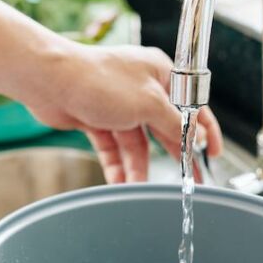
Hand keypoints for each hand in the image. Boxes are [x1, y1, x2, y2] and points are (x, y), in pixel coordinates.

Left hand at [26, 43, 223, 183]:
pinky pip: (114, 148)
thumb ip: (176, 124)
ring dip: (138, 166)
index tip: (213, 153)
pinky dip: (117, 165)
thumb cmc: (98, 78)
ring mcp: (119, 105)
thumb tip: (195, 139)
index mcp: (160, 74)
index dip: (204, 131)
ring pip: (136, 143)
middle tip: (186, 182)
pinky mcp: (97, 118)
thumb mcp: (149, 103)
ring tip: (141, 187)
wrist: (49, 80)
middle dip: (172, 157)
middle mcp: (141, 88)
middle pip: (164, 129)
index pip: (191, 106)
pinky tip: (120, 182)